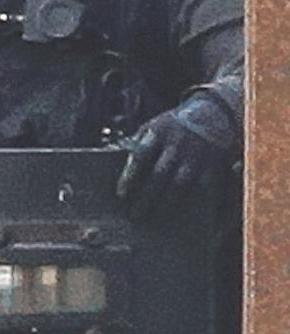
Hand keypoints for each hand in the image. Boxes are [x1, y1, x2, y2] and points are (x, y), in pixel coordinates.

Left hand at [116, 94, 238, 217]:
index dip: (130, 176)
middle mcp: (178, 143)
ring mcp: (196, 155)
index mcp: (158, 132)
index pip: (141, 155)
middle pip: (159, 174)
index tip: (121, 195)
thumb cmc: (172, 127)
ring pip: (180, 183)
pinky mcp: (212, 166)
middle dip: (146, 197)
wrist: (212, 115)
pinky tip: (182, 215)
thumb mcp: (153, 127)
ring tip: (155, 217)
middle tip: (134, 216)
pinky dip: (191, 201)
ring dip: (166, 202)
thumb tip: (120, 170)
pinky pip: (201, 188)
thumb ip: (138, 145)